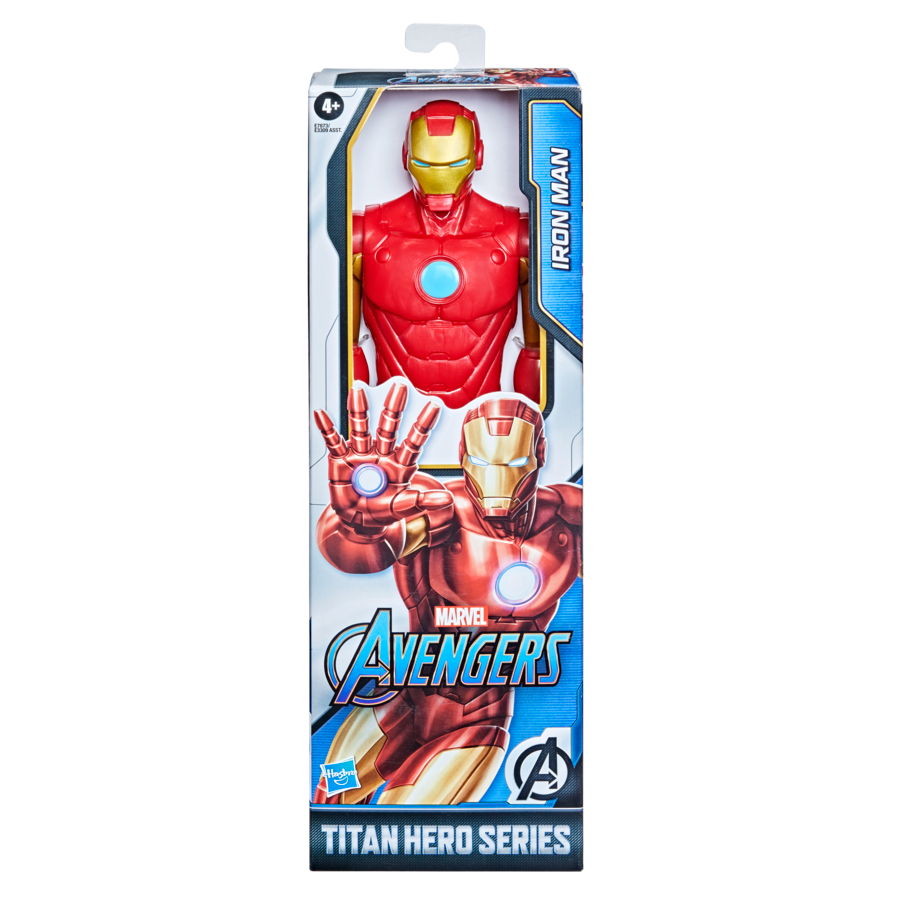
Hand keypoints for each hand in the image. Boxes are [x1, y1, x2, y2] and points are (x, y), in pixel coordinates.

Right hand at [314, 384, 452, 530]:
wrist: (359, 521)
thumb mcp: (402, 507)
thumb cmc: (383, 512)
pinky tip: (321, 414)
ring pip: (361, 428)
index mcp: (400, 463)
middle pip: (388, 426)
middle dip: (394, 406)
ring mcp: (361, 453)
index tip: (435, 405)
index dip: (423, 423)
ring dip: (358, 409)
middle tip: (401, 385)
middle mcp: (381, 452)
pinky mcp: (340, 460)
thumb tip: (448, 499)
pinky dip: (326, 428)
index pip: (414, 440)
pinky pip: (333, 442)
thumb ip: (422, 501)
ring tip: (357, 389)